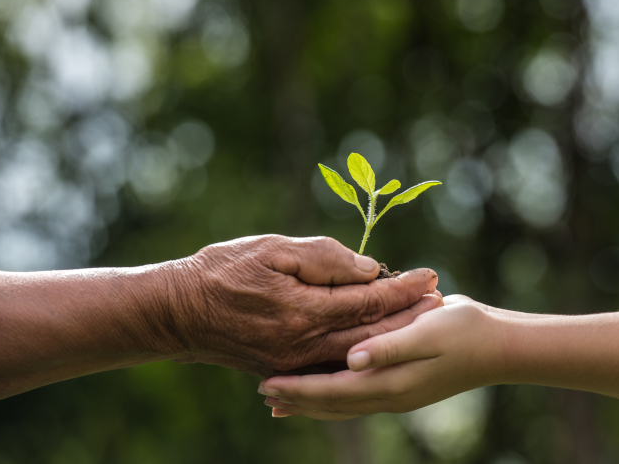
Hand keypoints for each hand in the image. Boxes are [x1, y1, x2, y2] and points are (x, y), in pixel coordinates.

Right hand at [158, 235, 439, 376]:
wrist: (178, 312)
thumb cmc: (222, 271)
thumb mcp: (272, 249)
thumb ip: (323, 258)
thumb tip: (368, 269)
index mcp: (305, 312)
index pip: (369, 300)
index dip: (403, 288)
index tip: (430, 275)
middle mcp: (305, 346)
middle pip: (373, 333)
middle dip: (409, 317)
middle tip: (441, 302)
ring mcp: (296, 363)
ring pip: (358, 352)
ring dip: (392, 336)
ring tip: (420, 321)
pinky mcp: (286, 369)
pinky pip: (334, 363)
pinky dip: (362, 352)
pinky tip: (379, 343)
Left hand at [257, 295, 501, 419]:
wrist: (497, 346)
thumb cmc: (464, 331)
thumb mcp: (428, 331)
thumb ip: (389, 346)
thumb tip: (351, 360)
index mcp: (391, 382)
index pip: (334, 390)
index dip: (299, 388)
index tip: (267, 384)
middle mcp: (390, 395)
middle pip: (333, 403)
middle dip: (297, 399)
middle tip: (262, 392)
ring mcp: (397, 394)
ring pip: (343, 404)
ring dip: (311, 401)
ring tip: (282, 401)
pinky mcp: (402, 386)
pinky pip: (357, 397)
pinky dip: (333, 396)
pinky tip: (326, 387)